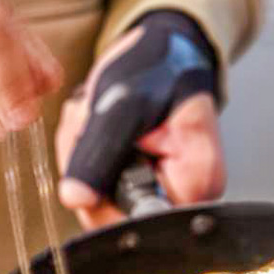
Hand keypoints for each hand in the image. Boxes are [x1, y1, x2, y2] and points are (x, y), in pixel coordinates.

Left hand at [56, 12, 225, 228]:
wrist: (162, 50)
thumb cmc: (157, 66)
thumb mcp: (122, 104)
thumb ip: (99, 154)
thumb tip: (77, 198)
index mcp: (196, 183)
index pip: (137, 223)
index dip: (100, 199)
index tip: (94, 150)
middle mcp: (184, 197)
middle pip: (112, 216)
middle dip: (85, 168)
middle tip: (90, 121)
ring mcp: (160, 192)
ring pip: (97, 201)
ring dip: (80, 156)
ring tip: (93, 116)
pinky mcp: (139, 184)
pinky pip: (97, 187)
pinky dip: (84, 155)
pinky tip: (94, 126)